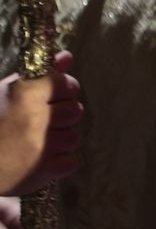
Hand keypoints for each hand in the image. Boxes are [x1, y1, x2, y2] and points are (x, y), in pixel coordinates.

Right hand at [0, 51, 82, 195]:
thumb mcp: (3, 91)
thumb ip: (41, 73)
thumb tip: (67, 56)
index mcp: (26, 94)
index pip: (67, 84)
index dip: (62, 90)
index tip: (51, 96)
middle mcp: (37, 118)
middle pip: (75, 111)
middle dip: (62, 115)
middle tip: (41, 122)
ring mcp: (42, 146)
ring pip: (74, 137)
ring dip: (59, 140)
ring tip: (36, 142)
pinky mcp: (42, 171)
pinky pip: (70, 162)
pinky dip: (58, 163)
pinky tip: (38, 159)